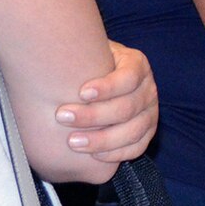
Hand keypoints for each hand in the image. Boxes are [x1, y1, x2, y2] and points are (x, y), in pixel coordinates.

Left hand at [56, 41, 158, 161]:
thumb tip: (54, 58)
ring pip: (132, 131)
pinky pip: (137, 147)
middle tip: (62, 117)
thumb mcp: (92, 50)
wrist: (103, 77)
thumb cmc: (92, 64)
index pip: (128, 77)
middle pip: (127, 107)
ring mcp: (150, 112)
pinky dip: (116, 154)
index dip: (107, 87)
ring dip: (102, 140)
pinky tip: (93, 154)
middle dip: (93, 116)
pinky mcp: (147, 132)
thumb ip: (82, 54)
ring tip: (73, 142)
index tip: (80, 92)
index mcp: (137, 65)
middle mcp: (148, 89)